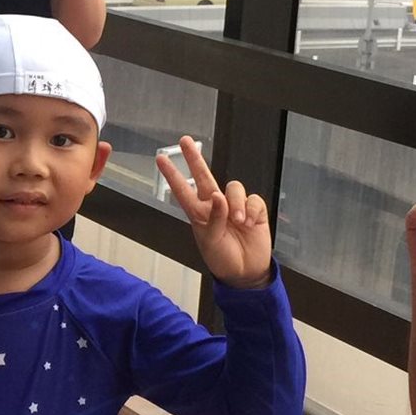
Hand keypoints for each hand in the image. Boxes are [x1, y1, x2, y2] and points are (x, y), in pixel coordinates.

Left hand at [157, 136, 272, 287]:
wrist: (245, 273)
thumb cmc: (222, 259)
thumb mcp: (211, 241)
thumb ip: (214, 218)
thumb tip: (219, 196)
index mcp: (199, 214)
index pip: (183, 190)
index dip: (173, 174)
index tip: (161, 159)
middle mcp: (215, 206)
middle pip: (204, 175)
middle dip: (195, 158)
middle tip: (185, 142)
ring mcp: (235, 206)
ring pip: (234, 187)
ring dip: (236, 202)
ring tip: (238, 220)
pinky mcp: (254, 210)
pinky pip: (253, 199)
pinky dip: (251, 210)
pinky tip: (249, 222)